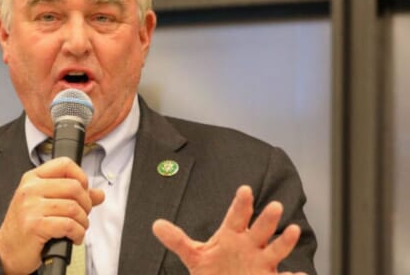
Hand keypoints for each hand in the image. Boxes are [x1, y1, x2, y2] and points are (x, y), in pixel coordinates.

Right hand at [0, 157, 104, 274]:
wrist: (7, 251)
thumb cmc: (26, 227)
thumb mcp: (45, 204)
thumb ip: (72, 196)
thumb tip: (98, 194)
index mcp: (32, 179)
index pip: (64, 164)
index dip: (81, 177)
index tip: (84, 191)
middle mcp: (30, 189)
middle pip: (74, 186)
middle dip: (86, 204)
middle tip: (83, 214)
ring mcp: (31, 207)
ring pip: (74, 207)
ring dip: (83, 222)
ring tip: (78, 228)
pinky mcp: (35, 225)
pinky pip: (69, 225)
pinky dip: (78, 234)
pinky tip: (73, 237)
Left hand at [152, 185, 305, 274]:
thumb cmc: (214, 269)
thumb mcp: (194, 255)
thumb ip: (177, 240)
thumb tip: (156, 225)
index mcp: (233, 235)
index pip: (237, 216)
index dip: (241, 203)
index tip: (244, 189)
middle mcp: (251, 245)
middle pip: (260, 229)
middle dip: (267, 219)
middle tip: (274, 205)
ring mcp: (262, 263)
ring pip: (276, 249)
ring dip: (285, 241)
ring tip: (292, 230)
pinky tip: (300, 274)